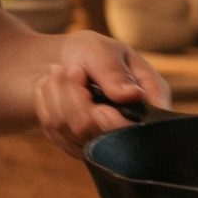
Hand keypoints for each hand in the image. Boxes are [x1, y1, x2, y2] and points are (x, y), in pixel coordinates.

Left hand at [34, 32, 171, 156]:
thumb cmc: (89, 53)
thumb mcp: (104, 51)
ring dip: (58, 95)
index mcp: (151, 101)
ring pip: (72, 133)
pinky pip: (55, 133)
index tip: (91, 92)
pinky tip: (52, 88)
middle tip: (73, 68)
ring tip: (59, 70)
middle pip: (99, 134)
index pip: (139, 130)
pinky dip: (47, 105)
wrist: (59, 61)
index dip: (112, 120)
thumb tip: (134, 95)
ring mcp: (102, 141)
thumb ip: (116, 73)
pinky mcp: (76, 145)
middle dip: (76, 97)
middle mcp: (129, 128)